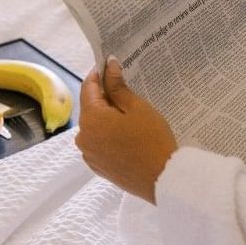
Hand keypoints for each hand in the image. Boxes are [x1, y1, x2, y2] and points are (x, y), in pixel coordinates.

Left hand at [75, 57, 177, 202]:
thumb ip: (118, 86)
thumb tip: (109, 66)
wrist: (163, 179)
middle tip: (125, 90)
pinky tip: (125, 135)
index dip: (99, 74)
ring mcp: (89, 154)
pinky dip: (107, 135)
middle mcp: (83, 137)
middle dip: (104, 97)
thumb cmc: (152, 139)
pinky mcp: (97, 167)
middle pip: (90, 108)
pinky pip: (98, 144)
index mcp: (90, 119)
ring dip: (106, 117)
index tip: (109, 65)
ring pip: (94, 127)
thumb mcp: (137, 107)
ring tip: (128, 114)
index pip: (88, 87)